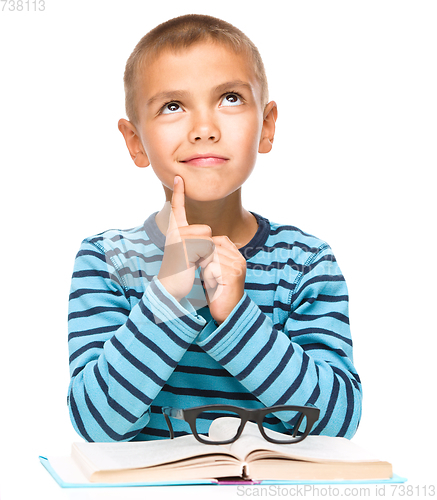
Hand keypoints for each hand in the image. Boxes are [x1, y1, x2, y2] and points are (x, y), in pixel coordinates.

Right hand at [157, 176, 215, 301]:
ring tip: (193, 262)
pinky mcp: (184, 247)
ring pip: (208, 238)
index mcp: (175, 231)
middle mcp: (175, 232)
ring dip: (207, 252)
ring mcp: (178, 238)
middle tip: (193, 259)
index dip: (178, 192)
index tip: (179, 177)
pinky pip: (207, 247)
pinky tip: (193, 265)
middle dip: (207, 245)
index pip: (177, 208)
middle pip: (206, 229)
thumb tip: (211, 238)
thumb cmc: (182, 271)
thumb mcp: (191, 252)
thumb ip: (197, 241)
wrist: (171, 287)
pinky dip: (206, 258)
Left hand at [201, 236, 246, 324]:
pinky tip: (213, 286)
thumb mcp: (215, 270)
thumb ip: (212, 255)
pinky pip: (211, 268)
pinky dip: (207, 277)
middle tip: (210, 277)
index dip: (207, 249)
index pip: (219, 240)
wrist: (226, 312)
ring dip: (206, 270)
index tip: (204, 265)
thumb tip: (198, 241)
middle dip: (205, 262)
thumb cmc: (218, 292)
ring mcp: (237, 267)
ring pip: (210, 256)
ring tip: (212, 281)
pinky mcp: (232, 275)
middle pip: (213, 247)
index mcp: (237, 256)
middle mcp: (239, 259)